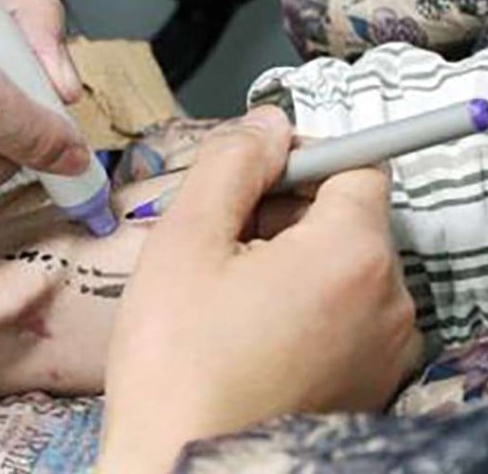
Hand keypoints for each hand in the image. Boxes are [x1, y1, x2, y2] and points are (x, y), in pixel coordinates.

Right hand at [97, 107, 422, 471]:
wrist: (182, 466)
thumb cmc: (177, 364)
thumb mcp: (186, 240)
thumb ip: (232, 164)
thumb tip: (268, 125)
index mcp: (351, 257)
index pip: (356, 164)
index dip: (297, 158)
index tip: (248, 177)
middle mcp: (388, 304)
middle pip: (347, 218)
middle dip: (283, 213)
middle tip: (216, 242)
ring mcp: (382, 352)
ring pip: (341, 268)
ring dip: (287, 260)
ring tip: (223, 294)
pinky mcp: (367, 385)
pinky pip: (342, 316)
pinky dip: (300, 306)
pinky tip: (244, 330)